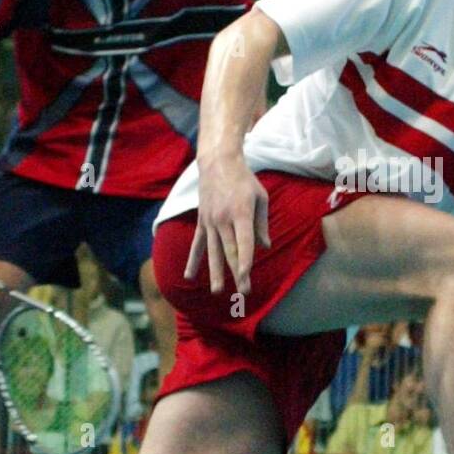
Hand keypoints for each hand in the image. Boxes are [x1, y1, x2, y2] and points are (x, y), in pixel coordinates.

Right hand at [186, 155, 270, 293]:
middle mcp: (224, 219)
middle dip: (237, 273)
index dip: (245, 259)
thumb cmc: (244, 179)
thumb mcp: (260, 197)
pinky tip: (189, 277)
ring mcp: (210, 221)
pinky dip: (193, 261)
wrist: (218, 162)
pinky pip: (197, 244)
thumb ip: (262, 224)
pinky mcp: (202, 222)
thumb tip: (264, 247)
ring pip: (213, 251)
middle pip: (230, 250)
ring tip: (218, 291)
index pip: (243, 241)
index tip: (246, 275)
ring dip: (216, 273)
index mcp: (241, 212)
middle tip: (243, 291)